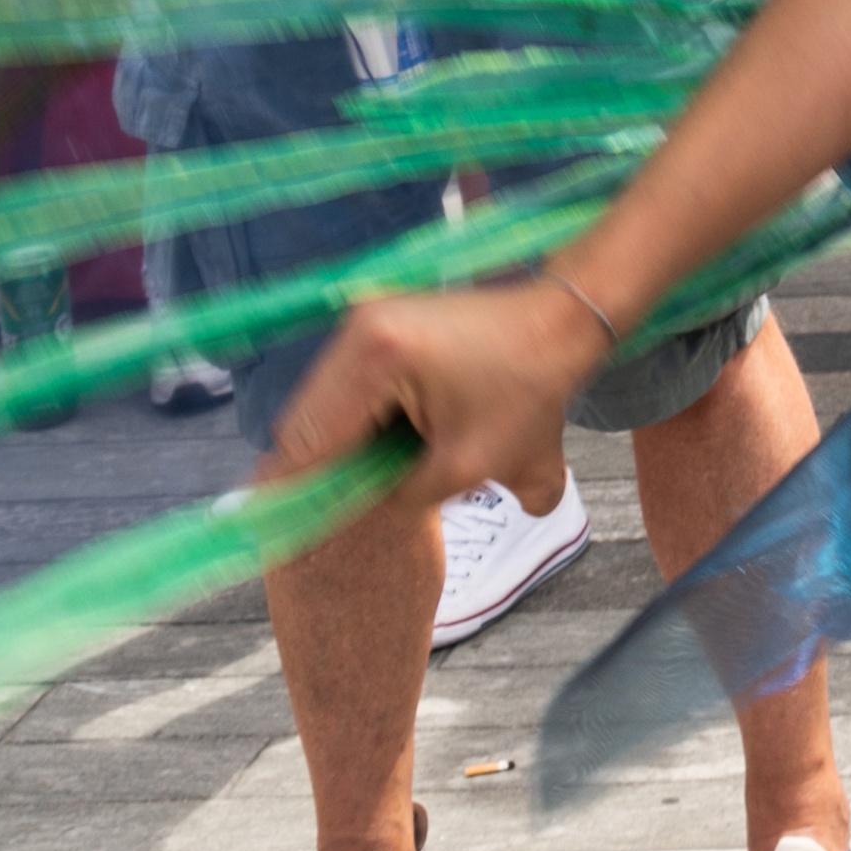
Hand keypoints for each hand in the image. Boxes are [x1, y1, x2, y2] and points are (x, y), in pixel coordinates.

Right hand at [265, 277, 608, 510]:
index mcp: (376, 355)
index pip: (310, 439)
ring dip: (335, 446)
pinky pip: (345, 385)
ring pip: (321, 403)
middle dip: (315, 470)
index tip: (286, 533)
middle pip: (305, 419)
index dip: (298, 491)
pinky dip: (354, 421)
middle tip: (326, 514)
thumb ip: (397, 496)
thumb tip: (348, 510)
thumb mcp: (465, 467)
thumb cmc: (529, 393)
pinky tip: (381, 448)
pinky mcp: (378, 321)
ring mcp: (365, 317)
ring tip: (361, 482)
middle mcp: (358, 326)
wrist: (564, 322)